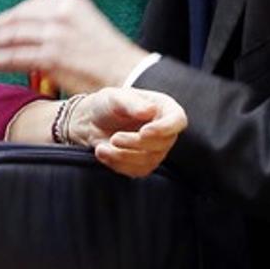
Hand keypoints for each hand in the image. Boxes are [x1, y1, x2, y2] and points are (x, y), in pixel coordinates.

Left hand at [0, 0, 147, 92]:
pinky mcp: (50, 58)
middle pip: (16, 19)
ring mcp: (55, 35)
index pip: (30, 5)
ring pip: (10, 38)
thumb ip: (62, 20)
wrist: (129, 74)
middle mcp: (61, 13)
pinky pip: (13, 57)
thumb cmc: (109, 55)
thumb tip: (36, 26)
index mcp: (70, 1)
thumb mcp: (87, 24)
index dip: (9, 16)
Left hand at [70, 88, 186, 177]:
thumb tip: (150, 110)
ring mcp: (157, 150)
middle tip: (115, 138)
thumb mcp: (115, 97)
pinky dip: (117, 164)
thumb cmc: (107, 104)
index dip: (164, 129)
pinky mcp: (144, 164)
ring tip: (104, 146)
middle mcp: (165, 130)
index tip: (143, 132)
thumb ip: (132, 103)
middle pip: (162, 144)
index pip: (178, 120)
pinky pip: (136, 171)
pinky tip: (104, 152)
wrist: (92, 121)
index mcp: (164, 108)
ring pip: (148, 161)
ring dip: (123, 155)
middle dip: (135, 143)